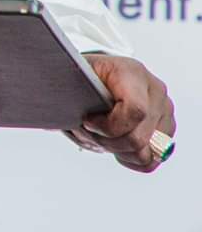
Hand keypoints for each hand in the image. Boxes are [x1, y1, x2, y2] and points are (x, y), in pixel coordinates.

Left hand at [70, 54, 175, 172]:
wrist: (97, 72)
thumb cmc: (83, 74)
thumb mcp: (72, 75)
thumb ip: (69, 94)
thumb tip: (67, 123)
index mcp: (132, 73)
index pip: (135, 111)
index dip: (108, 126)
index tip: (86, 121)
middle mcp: (155, 91)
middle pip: (138, 138)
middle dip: (105, 141)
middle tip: (85, 131)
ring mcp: (164, 111)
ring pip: (146, 152)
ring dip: (116, 151)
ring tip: (97, 136)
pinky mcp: (165, 129)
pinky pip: (152, 159)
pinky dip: (129, 158)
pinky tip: (113, 145)